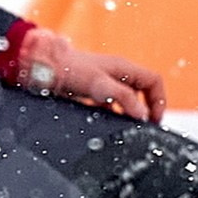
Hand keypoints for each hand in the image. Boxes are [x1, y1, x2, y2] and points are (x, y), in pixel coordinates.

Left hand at [15, 24, 165, 123]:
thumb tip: (142, 115)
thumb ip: (122, 97)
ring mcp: (103, 83)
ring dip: (128, 115)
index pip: (154, 81)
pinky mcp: (90, 92)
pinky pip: (108, 106)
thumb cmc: (67, 69)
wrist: (39, 67)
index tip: (154, 121)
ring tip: (125, 131)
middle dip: (145, 110)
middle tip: (142, 129)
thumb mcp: (98, 84)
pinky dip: (111, 116)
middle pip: (142, 92)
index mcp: (123, 67)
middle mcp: (116, 74)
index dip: (159, 100)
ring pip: (125, 100)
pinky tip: (104, 127)